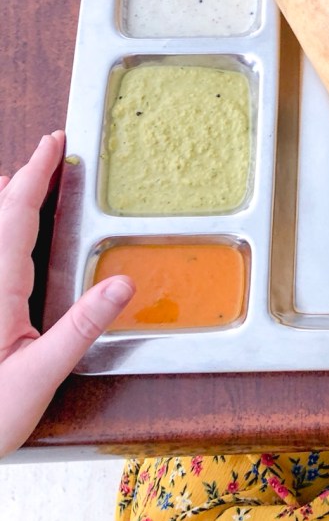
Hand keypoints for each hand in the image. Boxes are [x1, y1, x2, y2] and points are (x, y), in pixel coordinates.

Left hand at [0, 132, 134, 457]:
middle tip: (46, 153)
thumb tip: (123, 282)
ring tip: (17, 180)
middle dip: (20, 181)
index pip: (16, 215)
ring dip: (3, 205)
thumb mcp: (40, 376)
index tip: (54, 143)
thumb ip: (81, 327)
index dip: (36, 175)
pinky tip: (2, 246)